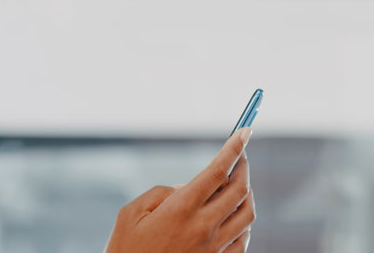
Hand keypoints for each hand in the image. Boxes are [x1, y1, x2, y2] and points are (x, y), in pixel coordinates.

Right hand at [106, 128, 255, 252]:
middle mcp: (204, 228)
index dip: (235, 147)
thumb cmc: (124, 251)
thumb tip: (189, 187)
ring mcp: (215, 249)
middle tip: (241, 157)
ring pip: (249, 214)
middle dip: (244, 167)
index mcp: (181, 209)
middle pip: (240, 189)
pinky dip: (244, 223)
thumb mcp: (131, 214)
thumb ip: (162, 193)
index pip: (219, 170)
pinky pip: (244, 240)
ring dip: (247, 194)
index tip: (245, 131)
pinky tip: (234, 217)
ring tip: (237, 185)